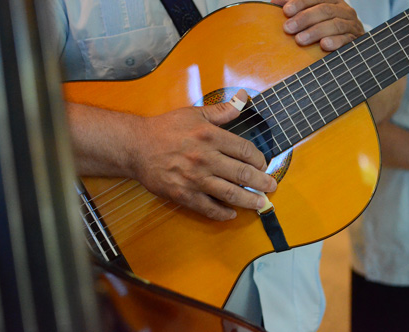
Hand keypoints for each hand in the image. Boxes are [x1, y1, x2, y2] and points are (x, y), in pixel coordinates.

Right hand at [131, 90, 276, 220]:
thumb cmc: (165, 129)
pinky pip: (207, 208)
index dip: (259, 159)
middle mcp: (205, 158)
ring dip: (249, 200)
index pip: (245, 150)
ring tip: (261, 204)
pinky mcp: (183, 194)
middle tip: (272, 187)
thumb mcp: (193, 113)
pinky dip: (222, 213)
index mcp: (210, 136)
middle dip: (262, 182)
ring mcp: (194, 178)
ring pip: (229, 193)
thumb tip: (242, 100)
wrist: (136, 146)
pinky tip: (231, 214)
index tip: (264, 164)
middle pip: (242, 173)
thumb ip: (220, 111)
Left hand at [271, 0, 363, 50]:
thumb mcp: (311, 18)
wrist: (351, 47)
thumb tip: (274, 2)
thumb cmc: (325, 30)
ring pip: (335, 25)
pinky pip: (346, 40)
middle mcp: (343, 10)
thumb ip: (296, 9)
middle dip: (304, 18)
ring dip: (315, 32)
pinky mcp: (354, 41)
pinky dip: (335, 42)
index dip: (301, 2)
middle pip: (324, 10)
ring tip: (299, 40)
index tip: (285, 10)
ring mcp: (350, 25)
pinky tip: (324, 45)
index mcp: (332, 1)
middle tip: (288, 28)